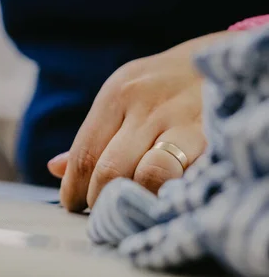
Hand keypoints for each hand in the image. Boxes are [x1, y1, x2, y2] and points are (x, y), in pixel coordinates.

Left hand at [47, 32, 233, 211]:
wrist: (219, 63)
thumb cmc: (160, 88)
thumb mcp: (122, 96)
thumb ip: (92, 135)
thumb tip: (56, 169)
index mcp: (118, 94)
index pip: (84, 153)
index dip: (73, 188)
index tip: (72, 204)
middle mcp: (147, 106)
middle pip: (110, 170)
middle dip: (99, 201)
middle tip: (100, 213)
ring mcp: (182, 121)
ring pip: (148, 175)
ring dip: (134, 202)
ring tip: (129, 210)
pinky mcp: (213, 137)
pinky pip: (185, 177)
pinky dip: (168, 195)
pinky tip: (161, 201)